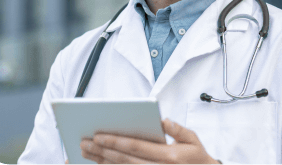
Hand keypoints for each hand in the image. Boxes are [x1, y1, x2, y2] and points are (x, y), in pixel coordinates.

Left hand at [80, 118, 218, 163]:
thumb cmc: (197, 157)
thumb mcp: (193, 140)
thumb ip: (178, 130)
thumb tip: (163, 121)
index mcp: (167, 155)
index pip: (136, 147)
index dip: (116, 142)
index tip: (99, 136)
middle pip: (123, 159)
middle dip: (102, 151)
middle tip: (85, 142)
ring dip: (101, 161)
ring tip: (86, 152)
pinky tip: (99, 163)